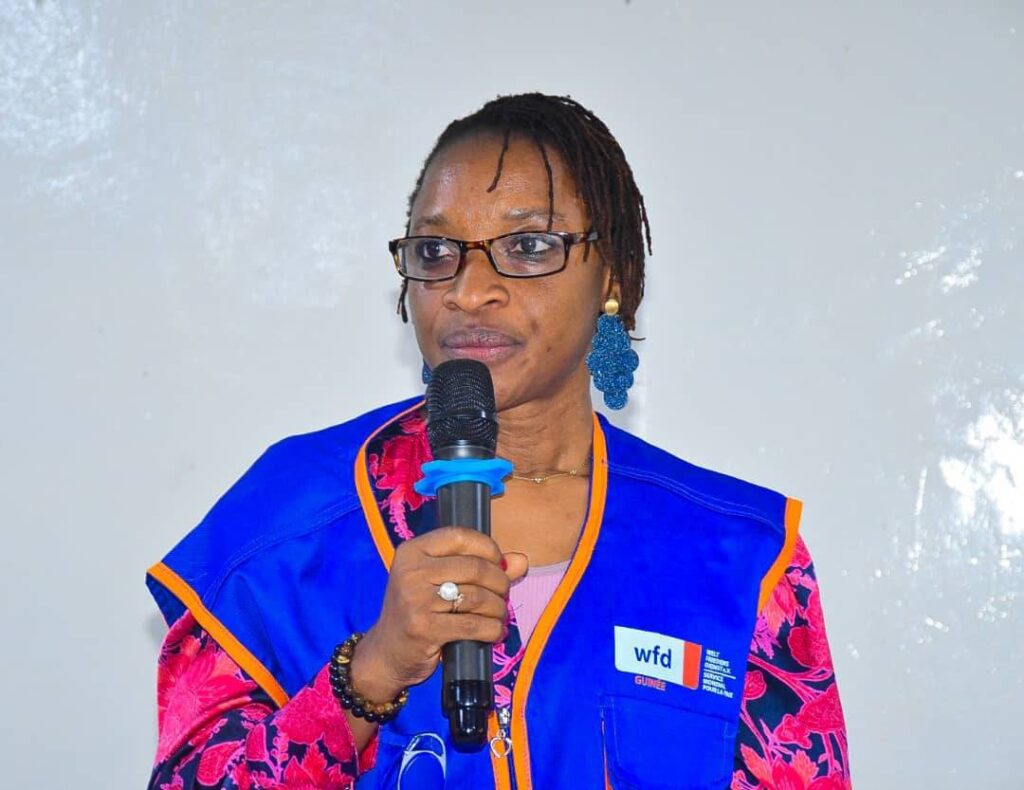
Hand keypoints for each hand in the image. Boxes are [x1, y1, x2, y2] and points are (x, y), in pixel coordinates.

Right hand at [349, 527, 528, 703]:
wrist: (387, 654)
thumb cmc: (419, 612)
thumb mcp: (441, 582)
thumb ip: (481, 567)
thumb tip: (520, 560)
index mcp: (412, 551)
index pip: (460, 536)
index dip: (488, 548)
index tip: (499, 564)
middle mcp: (410, 571)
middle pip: (475, 567)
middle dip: (500, 582)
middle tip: (503, 595)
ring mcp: (415, 600)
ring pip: (478, 597)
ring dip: (498, 609)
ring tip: (499, 616)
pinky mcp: (424, 629)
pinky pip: (474, 625)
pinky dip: (492, 629)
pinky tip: (494, 633)